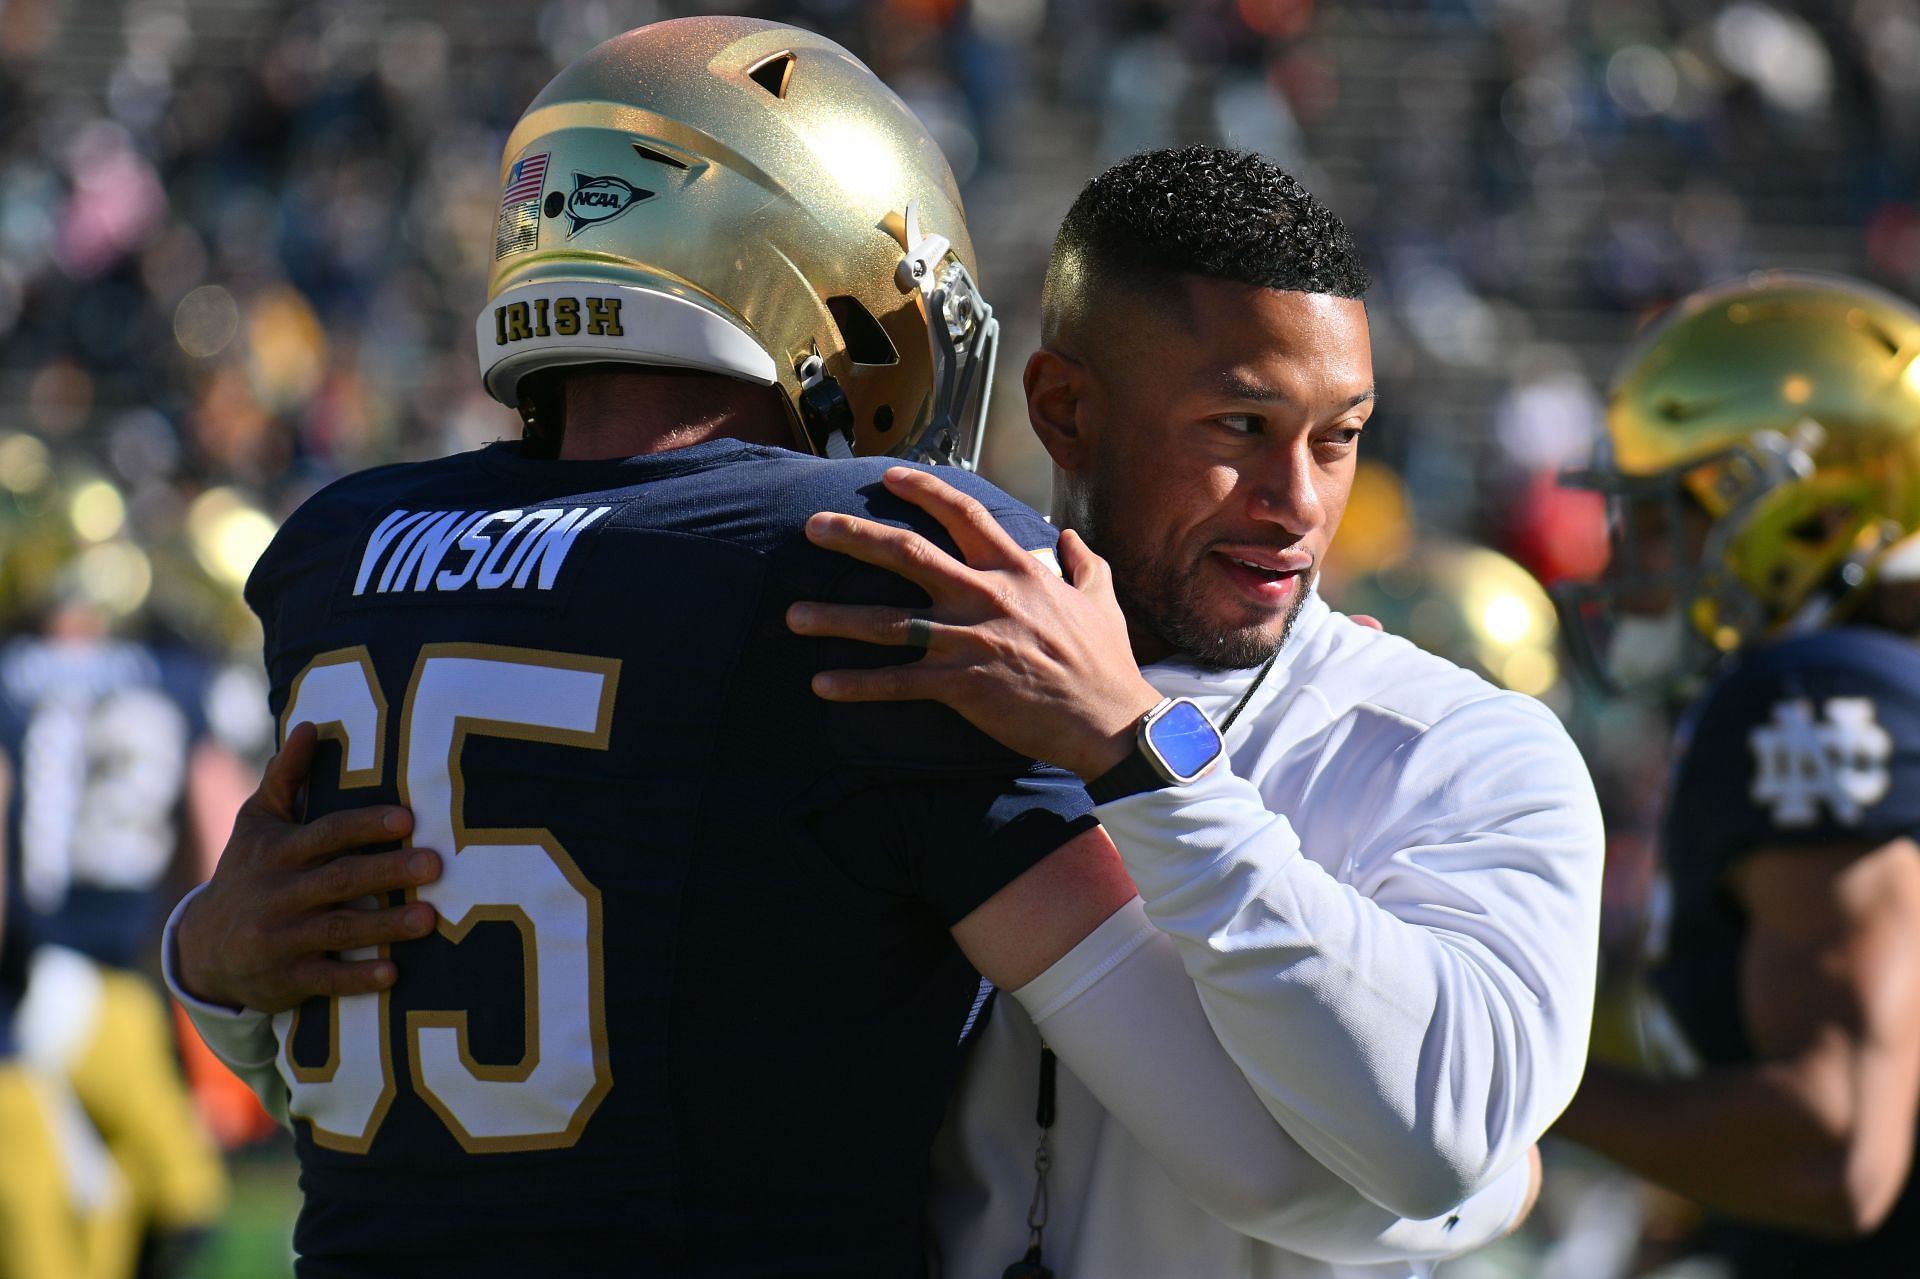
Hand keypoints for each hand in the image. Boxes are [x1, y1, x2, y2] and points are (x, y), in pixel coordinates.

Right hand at [174, 721, 441, 1012]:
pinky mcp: (287, 980)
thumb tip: (310, 725)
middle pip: (339, 881)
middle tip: (435, 864)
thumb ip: (285, 778)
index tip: (408, 819)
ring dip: (385, 926)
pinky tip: (394, 973)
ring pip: (338, 930)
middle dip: (387, 872)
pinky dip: (358, 978)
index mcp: (277, 853)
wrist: (204, 949)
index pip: (326, 834)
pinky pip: (326, 980)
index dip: (365, 826)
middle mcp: (278, 894)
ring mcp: (281, 939)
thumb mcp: (257, 824)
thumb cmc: (247, 872)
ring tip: (431, 918)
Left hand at [787, 466, 1161, 779]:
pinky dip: (857, 684)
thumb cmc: (1106, 663)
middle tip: (812, 526)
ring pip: (888, 623)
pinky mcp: (961, 685)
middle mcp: (987, 597)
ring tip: (793, 615)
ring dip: (836, 619)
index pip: (965, 515)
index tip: (890, 476)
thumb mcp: (1102, 600)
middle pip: (908, 554)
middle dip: (854, 536)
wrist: (1112, 722)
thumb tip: (1069, 536)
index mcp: (1019, 571)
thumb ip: (1082, 563)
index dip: (925, 491)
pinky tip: (821, 685)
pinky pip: (897, 683)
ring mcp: (970, 641)